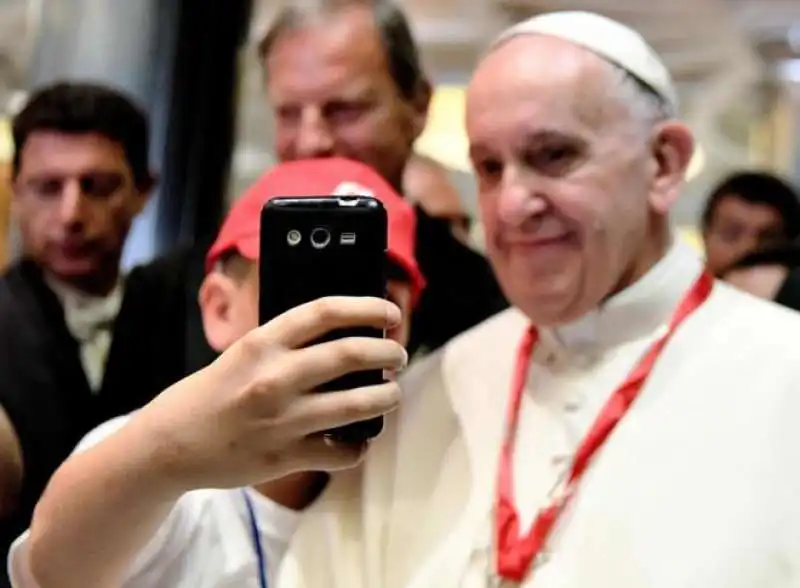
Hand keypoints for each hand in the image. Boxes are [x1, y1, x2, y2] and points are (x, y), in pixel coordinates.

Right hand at [130, 296, 406, 490]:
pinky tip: (358, 440)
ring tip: (392, 394)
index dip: (366, 307)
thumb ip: (285, 344)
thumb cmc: (210, 393)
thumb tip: (347, 335)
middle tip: (398, 354)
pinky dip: (358, 446)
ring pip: (357, 404)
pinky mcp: (283, 457)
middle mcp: (274, 378)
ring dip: (386, 397)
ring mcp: (281, 420)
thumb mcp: (242, 354)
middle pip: (352, 354)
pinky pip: (341, 452)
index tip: (390, 312)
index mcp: (261, 343)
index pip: (325, 311)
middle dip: (388, 352)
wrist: (168, 446)